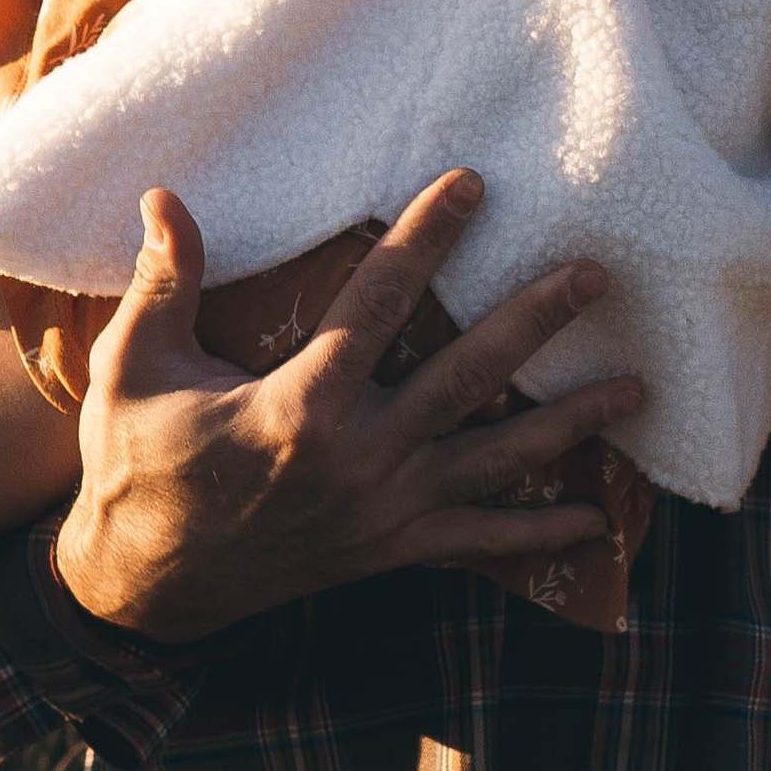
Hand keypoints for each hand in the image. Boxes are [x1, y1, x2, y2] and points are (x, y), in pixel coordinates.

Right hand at [53, 176, 640, 643]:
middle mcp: (358, 457)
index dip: (429, 237)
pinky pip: (478, 540)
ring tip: (636, 386)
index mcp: (299, 403)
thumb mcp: (134, 367)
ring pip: (495, 458)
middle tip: (595, 273)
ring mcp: (383, 510)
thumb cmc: (137, 462)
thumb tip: (166, 196)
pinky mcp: (390, 549)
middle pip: (468, 376)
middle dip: (536, 320)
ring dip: (571, 423)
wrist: (142, 587)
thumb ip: (164, 281)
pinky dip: (540, 533)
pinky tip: (598, 520)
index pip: (381, 300)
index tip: (474, 183)